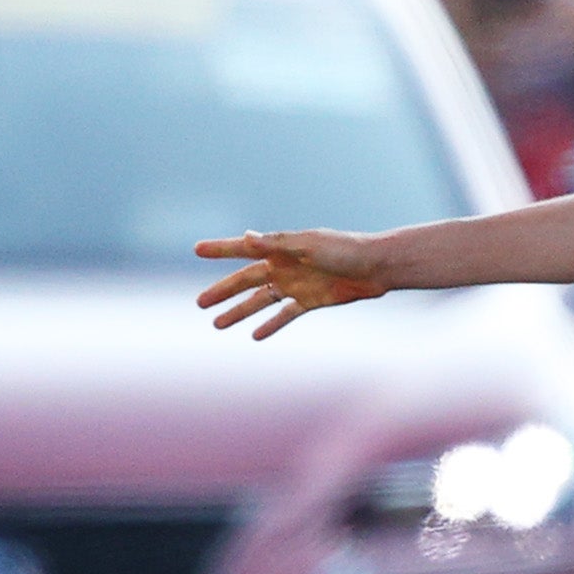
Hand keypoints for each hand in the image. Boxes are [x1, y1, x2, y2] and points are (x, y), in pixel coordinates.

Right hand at [194, 230, 386, 338]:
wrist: (376, 267)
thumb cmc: (344, 250)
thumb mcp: (308, 245)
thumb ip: (277, 244)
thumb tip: (247, 237)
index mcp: (280, 248)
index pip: (242, 249)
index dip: (220, 249)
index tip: (197, 250)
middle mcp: (284, 266)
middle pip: (246, 281)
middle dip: (222, 291)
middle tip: (199, 303)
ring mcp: (296, 285)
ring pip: (261, 301)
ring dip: (240, 312)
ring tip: (218, 324)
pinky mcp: (311, 301)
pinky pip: (286, 315)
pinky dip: (271, 325)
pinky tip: (255, 336)